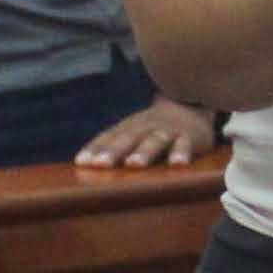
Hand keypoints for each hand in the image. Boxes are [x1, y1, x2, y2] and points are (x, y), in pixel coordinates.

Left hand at [75, 96, 220, 170]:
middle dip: (113, 151)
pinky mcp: (190, 136)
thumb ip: (113, 146)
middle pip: (127, 138)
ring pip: (155, 141)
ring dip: (144, 152)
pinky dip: (182, 153)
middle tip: (100, 164)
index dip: (94, 149)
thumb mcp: (133, 133)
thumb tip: (82, 167)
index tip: (81, 162)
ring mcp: (168, 131)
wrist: (191, 106)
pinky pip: (185, 144)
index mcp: (128, 128)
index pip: (108, 137)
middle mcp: (145, 127)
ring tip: (134, 164)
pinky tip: (178, 164)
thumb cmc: (154, 128)